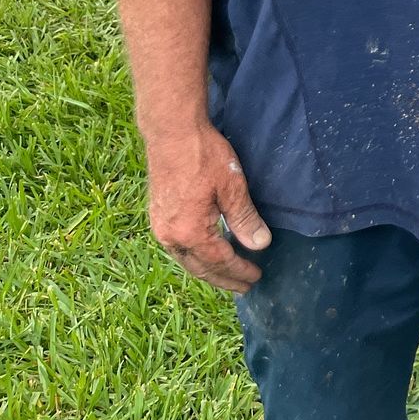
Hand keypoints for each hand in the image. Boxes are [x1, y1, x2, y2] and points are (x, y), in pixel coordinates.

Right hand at [141, 122, 270, 293]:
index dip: (239, 270)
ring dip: (209, 270)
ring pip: (187, 260)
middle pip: (200, 268)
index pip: (220, 261)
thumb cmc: (204, 155)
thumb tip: (260, 245)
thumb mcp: (232, 187)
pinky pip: (179, 248)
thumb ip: (245, 219)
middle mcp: (170, 236)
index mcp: (190, 232)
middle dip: (224, 279)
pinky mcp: (158, 218)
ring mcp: (161, 228)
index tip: (255, 277)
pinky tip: (207, 254)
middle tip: (245, 286)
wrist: (171, 133)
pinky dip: (196, 256)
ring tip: (228, 276)